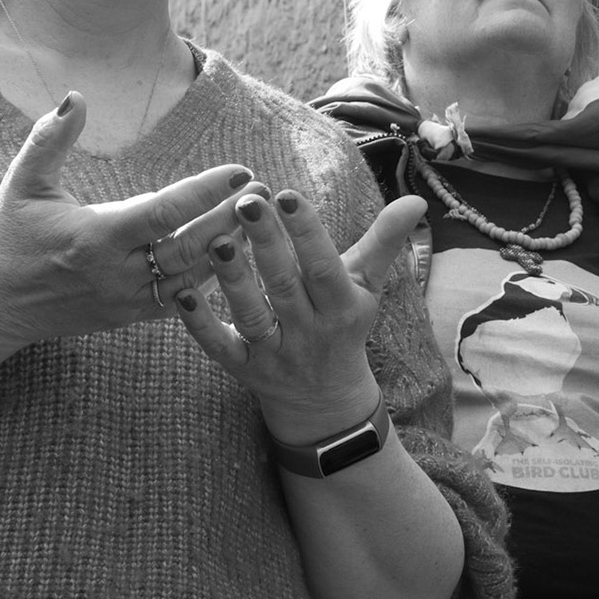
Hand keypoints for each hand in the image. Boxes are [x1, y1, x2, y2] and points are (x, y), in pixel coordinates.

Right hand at [0, 92, 251, 345]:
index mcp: (95, 237)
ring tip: (263, 219)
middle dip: (232, 218)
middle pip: (191, 247)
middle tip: (265, 192)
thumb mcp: (24, 183)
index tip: (240, 170)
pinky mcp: (133, 317)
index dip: (206, 192)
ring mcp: (127, 300)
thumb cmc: (10, 236)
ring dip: (232, 249)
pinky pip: (185, 300)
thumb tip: (78, 95)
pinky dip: (214, 279)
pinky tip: (240, 253)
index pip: (164, 213)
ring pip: (195, 278)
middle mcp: (117, 273)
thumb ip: (50, 138)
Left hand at [175, 184, 426, 439]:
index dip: (307, 233)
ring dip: (232, 280)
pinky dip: (199, 323)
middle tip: (246, 201)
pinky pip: (219, 347)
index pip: (324, 267)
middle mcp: (309, 332)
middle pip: (284, 285)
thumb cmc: (345, 327)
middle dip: (266, 243)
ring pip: (251, 315)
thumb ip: (385, 242)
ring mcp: (275, 354)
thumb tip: (417, 200)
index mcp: (341, 307)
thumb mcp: (368, 287)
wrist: (326, 403)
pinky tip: (180, 293)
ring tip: (216, 240)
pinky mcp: (244, 370)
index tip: (288, 195)